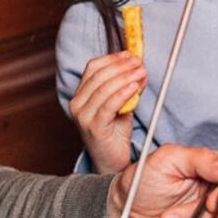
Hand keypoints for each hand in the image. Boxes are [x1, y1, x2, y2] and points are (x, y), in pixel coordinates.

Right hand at [67, 52, 146, 173]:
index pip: (93, 67)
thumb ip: (127, 87)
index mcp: (81, 95)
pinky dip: (123, 93)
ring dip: (125, 77)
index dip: (113, 59)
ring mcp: (83, 116)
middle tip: (139, 64)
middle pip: (99, 75)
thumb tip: (139, 68)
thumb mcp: (121, 104)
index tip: (130, 55)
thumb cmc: (115, 133)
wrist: (111, 162)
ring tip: (141, 73)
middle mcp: (77, 104)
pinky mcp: (93, 127)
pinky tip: (134, 87)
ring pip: (104, 88)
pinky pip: (109, 105)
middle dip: (122, 66)